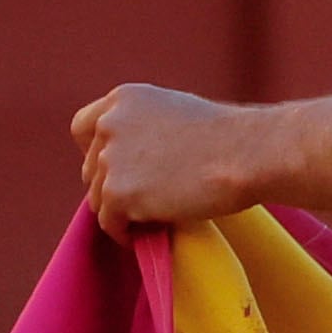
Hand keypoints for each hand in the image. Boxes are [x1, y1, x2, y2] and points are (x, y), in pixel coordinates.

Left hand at [72, 85, 261, 241]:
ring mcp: (111, 158)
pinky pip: (110, 223)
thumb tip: (130, 158)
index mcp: (123, 99)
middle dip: (113, 186)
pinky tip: (149, 233)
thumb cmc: (228, 138)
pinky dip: (125, 233)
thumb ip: (144, 127)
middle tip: (145, 200)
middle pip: (90, 169)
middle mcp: (110, 124)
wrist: (247, 154)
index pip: (84, 129)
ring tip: (154, 218)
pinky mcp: (118, 192)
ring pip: (98, 199)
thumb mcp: (175, 112)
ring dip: (122, 211)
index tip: (116, 170)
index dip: (96, 153)